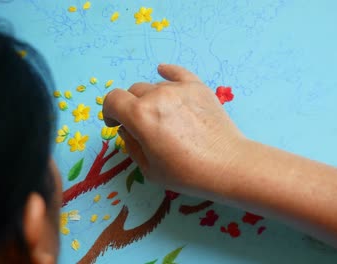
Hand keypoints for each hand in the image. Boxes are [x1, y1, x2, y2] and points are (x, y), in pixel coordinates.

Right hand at [102, 64, 245, 196]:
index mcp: (140, 116)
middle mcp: (157, 95)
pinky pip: (177, 72)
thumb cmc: (187, 173)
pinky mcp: (198, 87)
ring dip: (151, 98)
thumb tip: (126, 129)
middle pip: (133, 92)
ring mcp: (179, 88)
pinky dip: (167, 72)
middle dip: (131, 107)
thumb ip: (131, 145)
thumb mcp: (149, 169)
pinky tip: (163, 72)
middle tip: (142, 125)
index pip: (112, 100)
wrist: (228, 165)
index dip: (109, 112)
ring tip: (163, 115)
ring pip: (154, 85)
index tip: (115, 123)